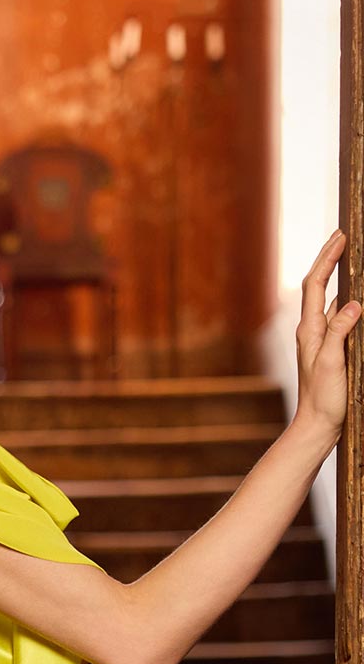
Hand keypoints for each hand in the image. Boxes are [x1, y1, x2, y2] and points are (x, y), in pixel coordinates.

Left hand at [295, 227, 360, 443]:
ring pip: (327, 300)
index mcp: (309, 331)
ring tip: (350, 257)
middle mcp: (311, 332)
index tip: (340, 236)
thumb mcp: (332, 364)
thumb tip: (353, 304)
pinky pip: (336, 317)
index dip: (327, 259)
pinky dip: (344, 300)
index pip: (315, 285)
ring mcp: (319, 340)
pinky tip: (354, 298)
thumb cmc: (323, 399)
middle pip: (318, 287)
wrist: (317, 426)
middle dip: (329, 260)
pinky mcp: (329, 350)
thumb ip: (340, 333)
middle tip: (342, 237)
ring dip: (337, 277)